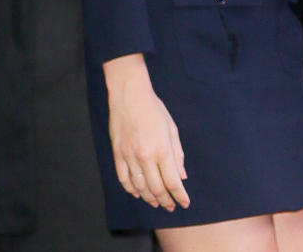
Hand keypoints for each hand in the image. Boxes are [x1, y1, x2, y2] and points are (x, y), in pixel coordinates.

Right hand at [103, 54, 188, 211]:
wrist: (129, 95)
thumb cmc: (154, 109)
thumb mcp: (171, 128)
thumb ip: (177, 154)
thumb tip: (182, 176)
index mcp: (162, 149)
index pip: (173, 182)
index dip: (180, 196)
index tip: (184, 203)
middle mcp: (146, 156)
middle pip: (156, 189)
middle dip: (166, 201)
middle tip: (171, 206)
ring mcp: (130, 157)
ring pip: (139, 187)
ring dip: (149, 198)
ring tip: (156, 202)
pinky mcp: (118, 154)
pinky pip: (124, 179)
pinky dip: (131, 189)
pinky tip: (137, 193)